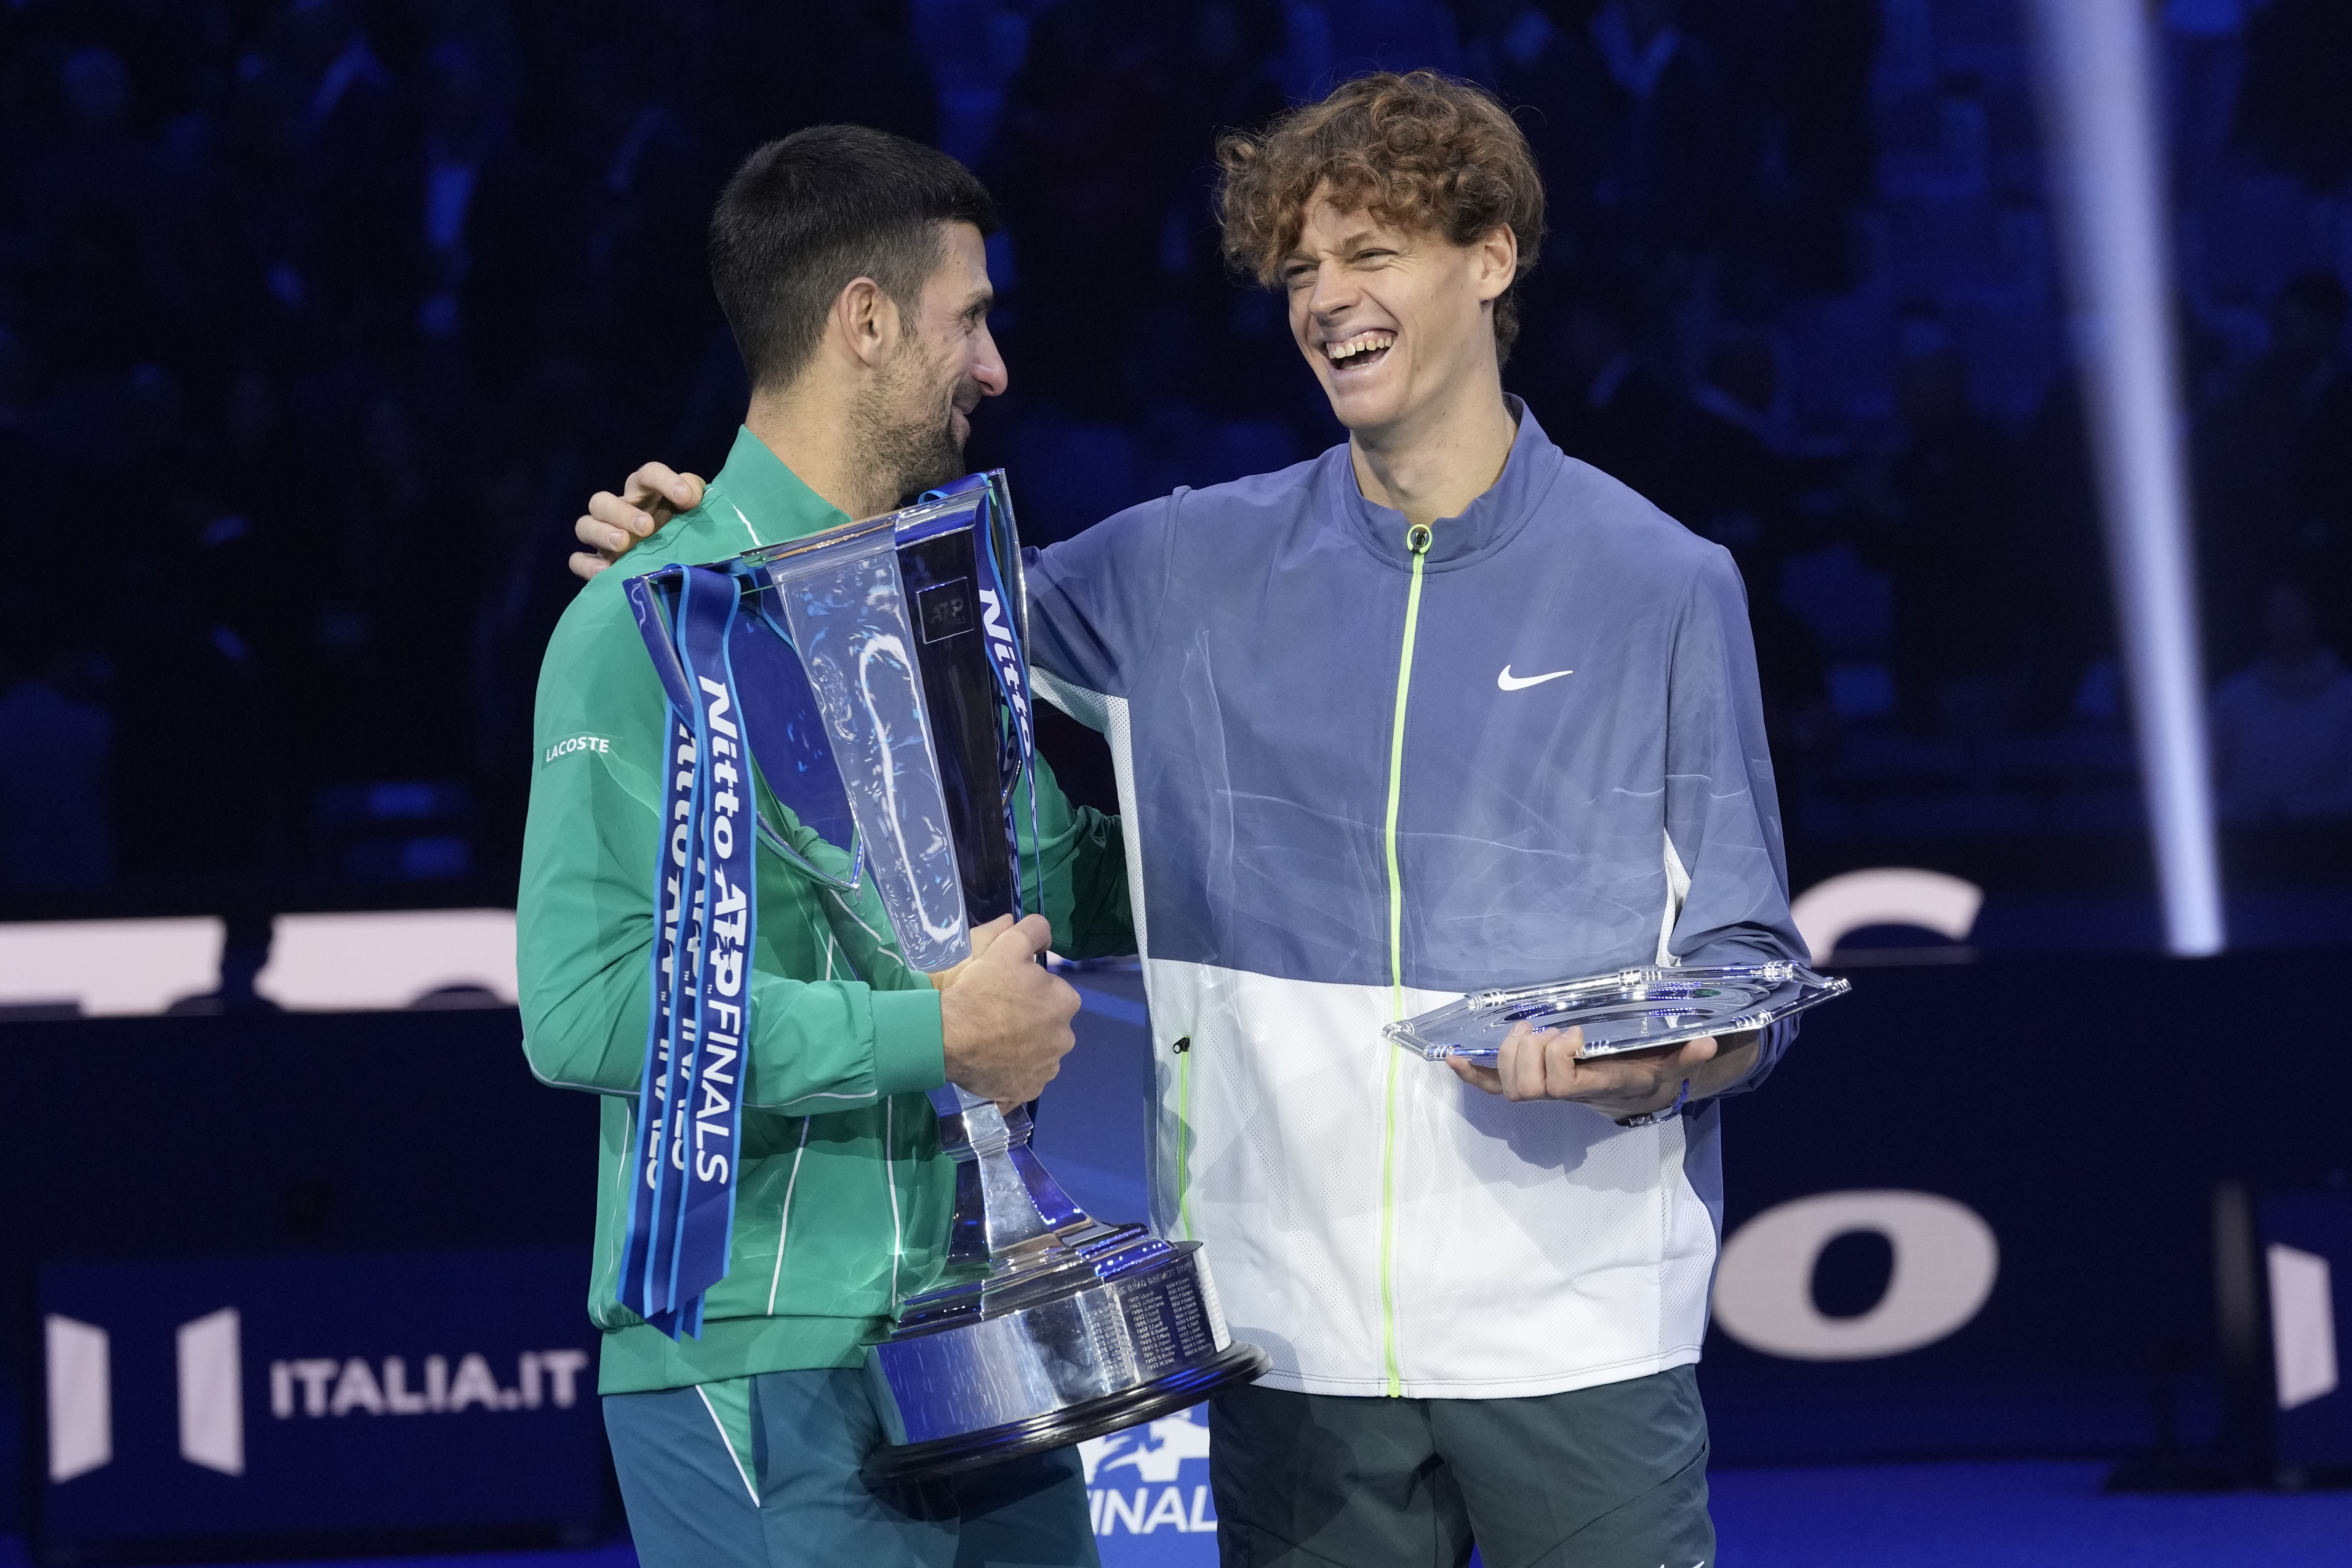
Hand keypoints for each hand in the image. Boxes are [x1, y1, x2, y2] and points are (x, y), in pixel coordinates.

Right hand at [569, 463, 704, 579]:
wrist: (679, 567)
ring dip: (601, 532)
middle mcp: (620, 510)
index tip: (686, 499)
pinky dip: (588, 565)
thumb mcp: (694, 512)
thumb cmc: (685, 531)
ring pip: (585, 524)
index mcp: (646, 493)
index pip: (648, 474)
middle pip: (602, 500)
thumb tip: (693, 496)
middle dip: (622, 512)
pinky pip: (579, 560)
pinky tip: (606, 571)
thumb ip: (695, 495)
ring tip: (623, 543)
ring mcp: (605, 536)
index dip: (665, 480)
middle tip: (647, 528)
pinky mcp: (599, 561)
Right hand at [938, 914, 1078, 1103]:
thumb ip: (1032, 931)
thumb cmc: (981, 989)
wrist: (948, 1036)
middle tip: (995, 1015)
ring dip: (1021, 1047)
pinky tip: (992, 1063)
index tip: (1006, 990)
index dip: (1029, 989)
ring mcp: (1047, 1069)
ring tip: (991, 1040)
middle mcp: (1065, 1039)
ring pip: (1037, 1052)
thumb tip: (1044, 933)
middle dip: (1029, 1019)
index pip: (1053, 991)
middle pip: (1047, 1023)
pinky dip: (1012, 1071)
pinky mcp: (1028, 1090)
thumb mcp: (1007, 946)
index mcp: (1066, 1002)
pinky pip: (1023, 1077)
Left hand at [1446, 1023, 1718, 1121]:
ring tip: (1521, 1029)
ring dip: (1506, 1055)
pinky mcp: (1533, 1086)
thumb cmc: (1647, 1072)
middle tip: (1538, 1029)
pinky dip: (1474, 1075)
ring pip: (1511, 1089)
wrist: (1635, 1095)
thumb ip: (1687, 1055)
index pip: (1565, 1082)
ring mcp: (1547, 1092)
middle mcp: (1568, 1094)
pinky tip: (1452, 1060)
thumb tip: (1709, 1043)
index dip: (1559, 1056)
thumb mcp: (1671, 1063)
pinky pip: (1496, 1088)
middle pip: (1529, 1087)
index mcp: (1598, 1085)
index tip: (1572, 1033)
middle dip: (1527, 1054)